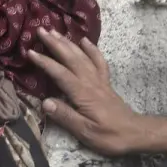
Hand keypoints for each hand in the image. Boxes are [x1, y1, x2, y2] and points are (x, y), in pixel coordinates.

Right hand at [27, 30, 150, 156]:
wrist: (136, 134)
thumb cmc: (110, 136)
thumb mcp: (86, 132)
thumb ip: (66, 117)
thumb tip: (45, 102)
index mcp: (83, 94)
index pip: (60, 74)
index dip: (45, 62)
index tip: (30, 52)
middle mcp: (91, 82)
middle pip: (71, 58)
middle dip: (55, 43)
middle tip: (40, 30)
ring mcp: (99, 81)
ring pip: (82, 56)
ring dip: (68, 42)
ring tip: (55, 31)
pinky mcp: (105, 83)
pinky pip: (98, 61)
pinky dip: (91, 49)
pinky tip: (84, 40)